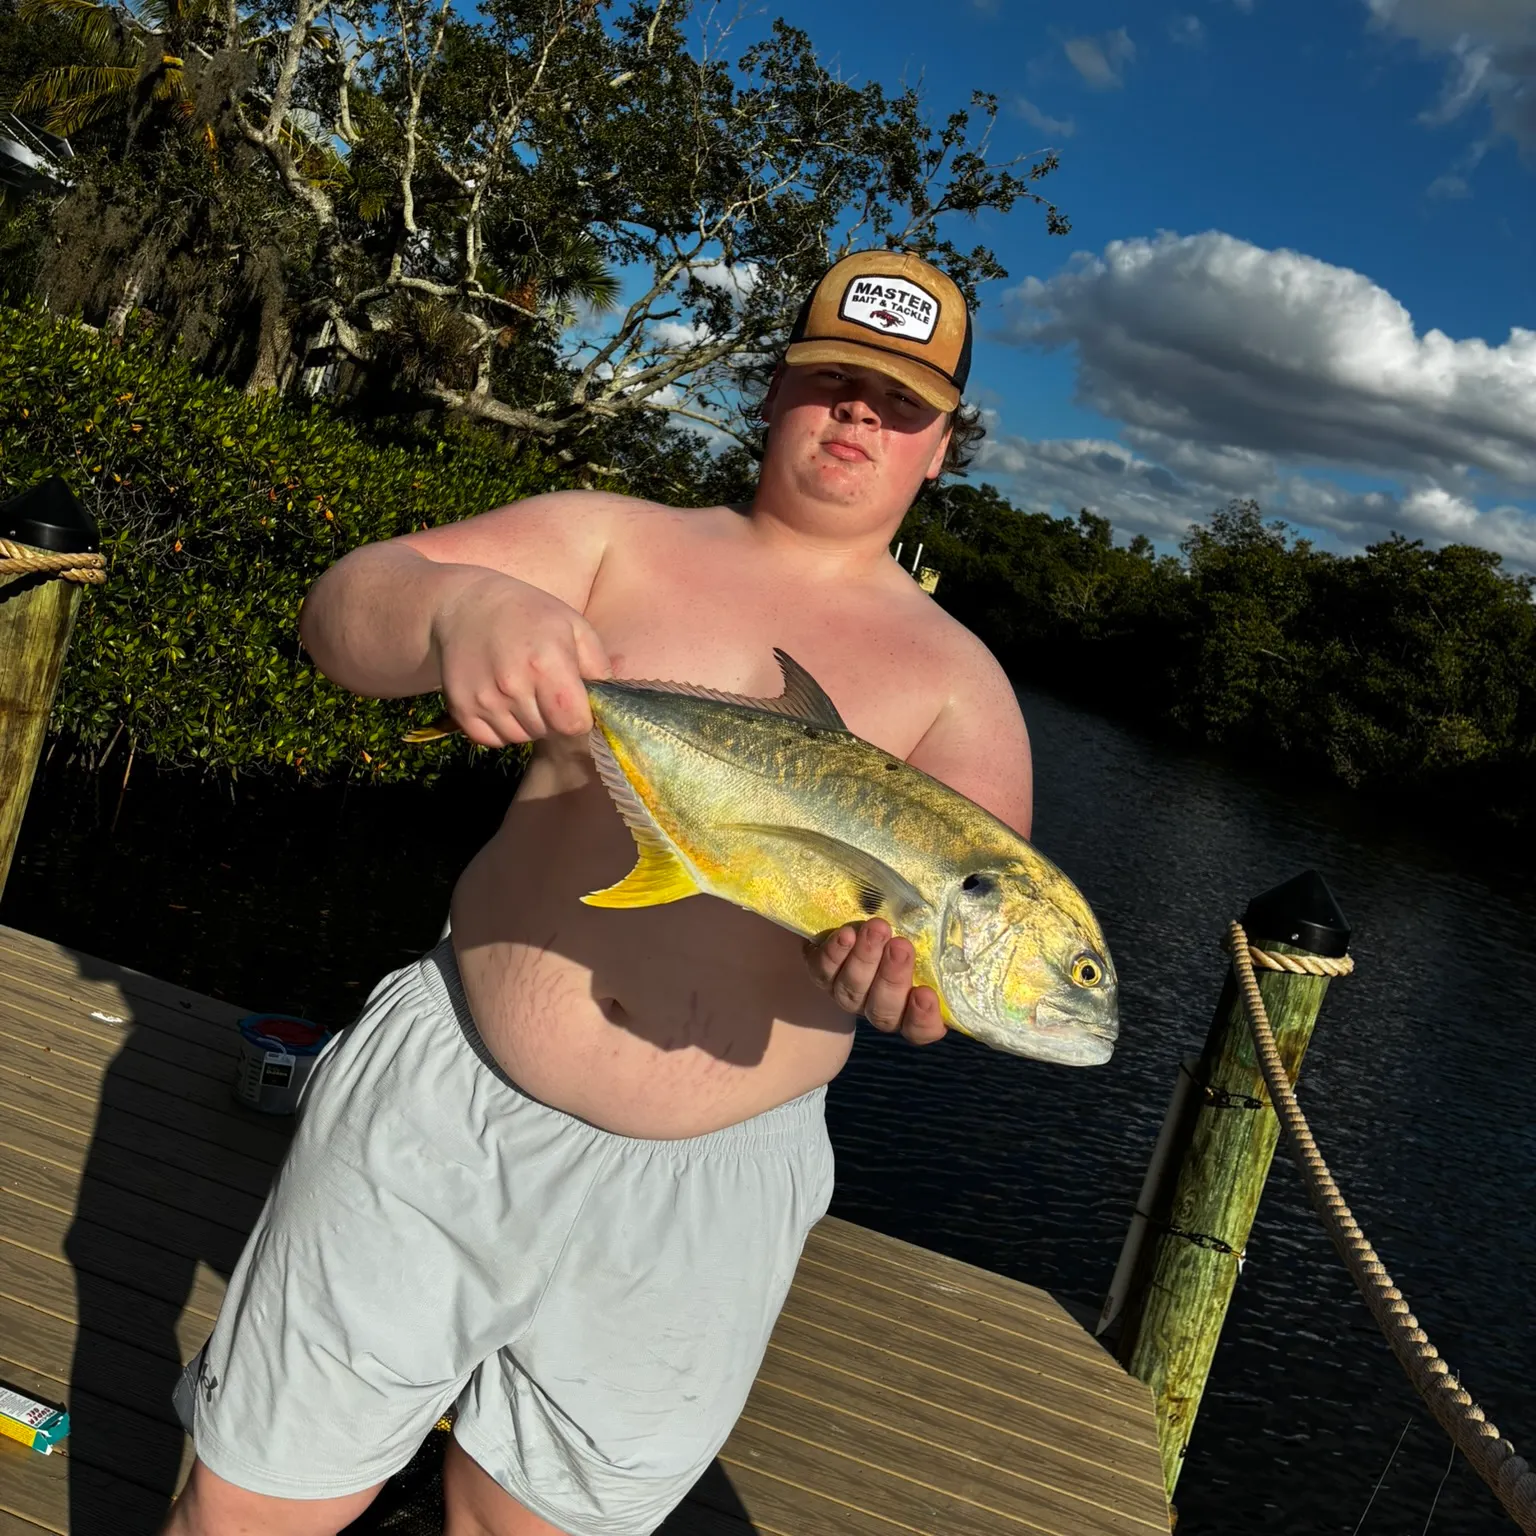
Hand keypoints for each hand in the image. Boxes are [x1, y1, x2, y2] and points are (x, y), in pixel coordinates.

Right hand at [429, 571, 610, 746]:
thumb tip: (609, 701)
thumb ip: (598, 666)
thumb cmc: (530, 614)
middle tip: (544, 688)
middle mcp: (513, 685)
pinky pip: (492, 739)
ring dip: (527, 722)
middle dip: (552, 717)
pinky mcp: (461, 709)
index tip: (573, 699)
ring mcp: (484, 699)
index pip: (573, 724)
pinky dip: (500, 727)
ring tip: (522, 689)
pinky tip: (501, 699)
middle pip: (548, 732)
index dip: (578, 716)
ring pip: (520, 737)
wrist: (466, 605)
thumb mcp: (574, 626)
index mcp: (546, 664)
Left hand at [804, 919, 946, 1045]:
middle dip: (893, 979)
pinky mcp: (822, 972)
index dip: (923, 1020)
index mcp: (910, 1006)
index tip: (927, 995)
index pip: (920, 1029)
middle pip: (884, 1010)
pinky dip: (834, 954)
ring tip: (877, 929)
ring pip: (853, 992)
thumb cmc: (907, 925)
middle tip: (901, 946)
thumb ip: (951, 929)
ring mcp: (848, 992)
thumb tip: (985, 898)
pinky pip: (822, 972)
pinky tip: (845, 934)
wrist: (851, 916)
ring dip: (865, 960)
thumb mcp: (932, 927)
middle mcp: (878, 1005)